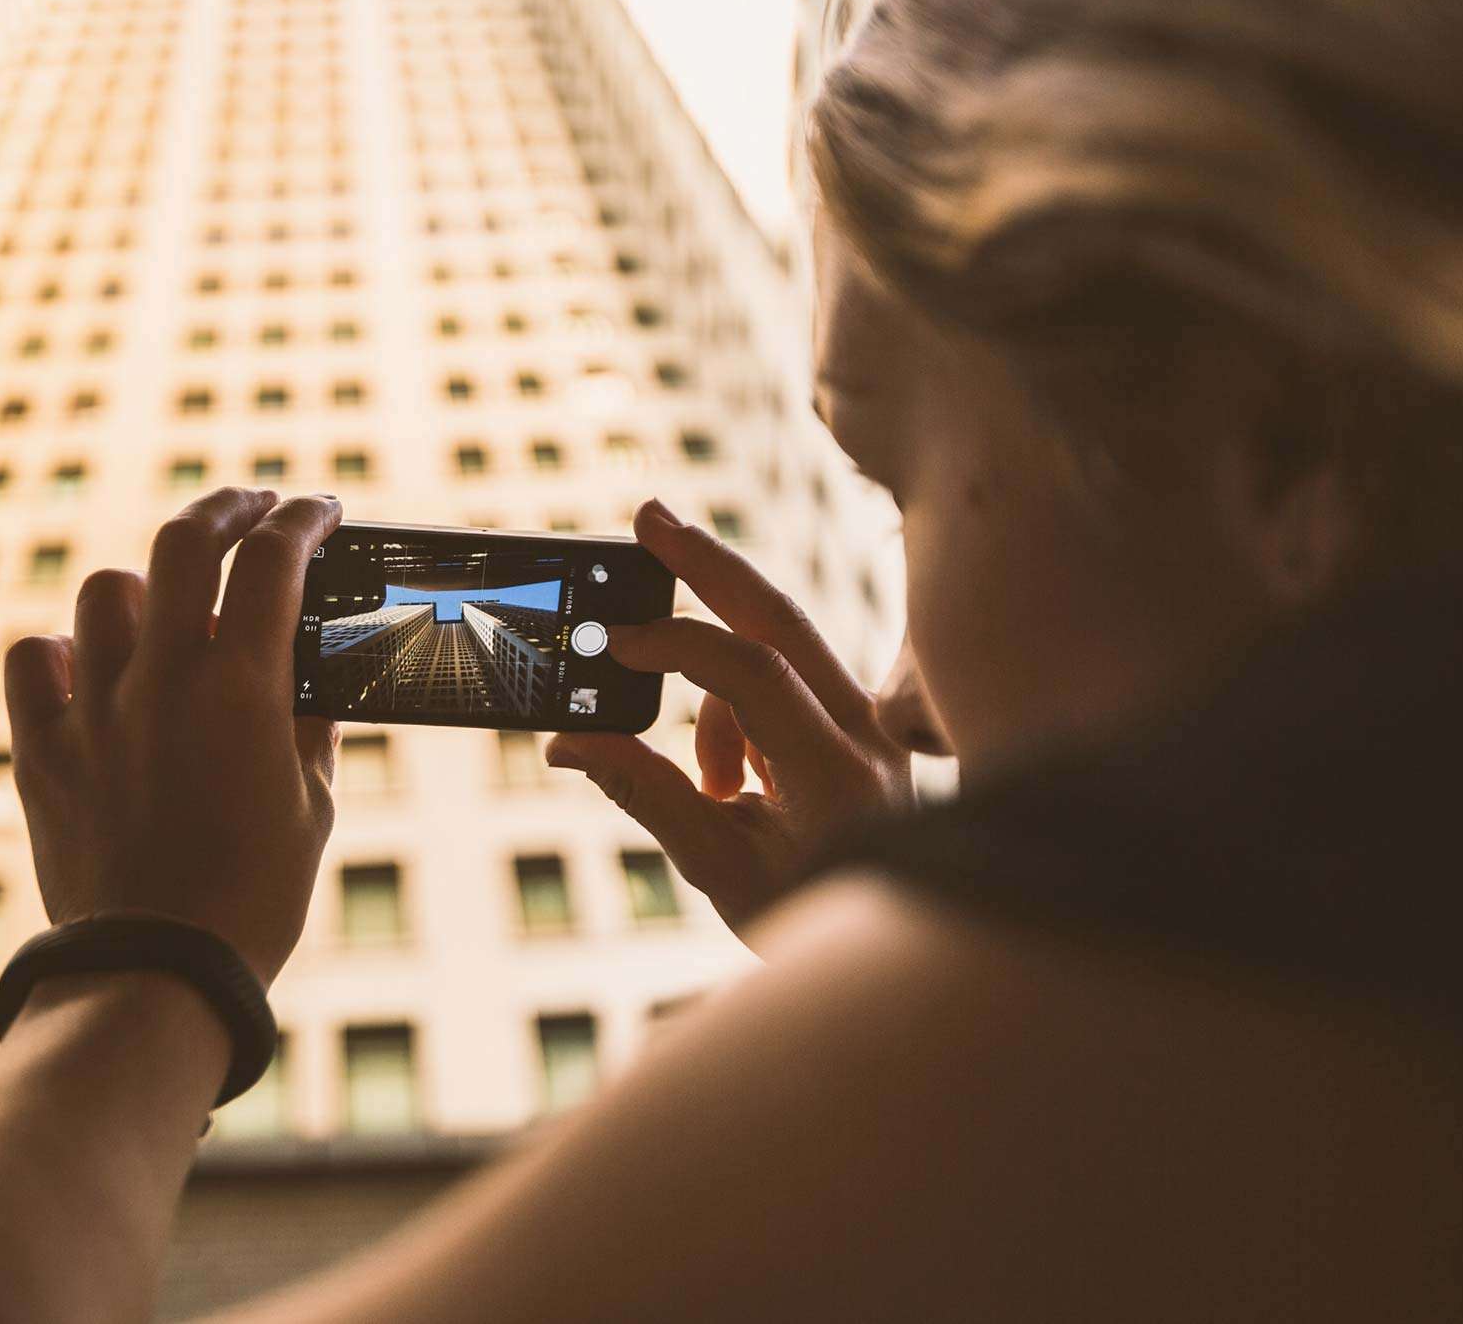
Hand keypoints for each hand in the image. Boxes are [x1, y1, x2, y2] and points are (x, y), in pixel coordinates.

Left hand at [1, 488, 342, 983]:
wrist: (156, 976)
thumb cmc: (253, 901)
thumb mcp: (312, 807)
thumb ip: (309, 725)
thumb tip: (307, 674)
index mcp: (242, 689)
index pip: (274, 560)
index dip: (301, 519)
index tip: (319, 511)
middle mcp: (161, 680)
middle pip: (185, 542)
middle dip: (227, 508)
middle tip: (250, 509)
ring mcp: (92, 709)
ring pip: (107, 591)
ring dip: (148, 587)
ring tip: (170, 607)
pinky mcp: (41, 749)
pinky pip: (34, 659)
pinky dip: (63, 649)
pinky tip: (89, 666)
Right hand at [547, 499, 911, 943]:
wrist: (894, 944)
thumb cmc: (807, 914)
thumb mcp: (718, 868)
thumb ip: (645, 792)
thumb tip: (568, 741)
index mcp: (838, 774)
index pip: (752, 673)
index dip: (676, 646)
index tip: (614, 646)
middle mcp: (869, 733)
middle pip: (782, 616)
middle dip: (707, 563)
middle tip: (648, 518)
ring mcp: (875, 721)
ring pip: (782, 645)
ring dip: (717, 687)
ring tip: (714, 787)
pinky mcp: (866, 720)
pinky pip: (790, 675)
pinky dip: (742, 704)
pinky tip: (738, 782)